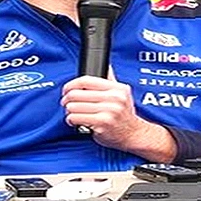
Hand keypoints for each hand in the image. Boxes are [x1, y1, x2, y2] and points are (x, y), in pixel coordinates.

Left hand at [61, 76, 177, 161]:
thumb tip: (106, 66)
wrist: (134, 134)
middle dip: (66, 99)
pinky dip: (71, 120)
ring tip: (72, 113)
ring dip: (68, 111)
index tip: (66, 90)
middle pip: (77, 93)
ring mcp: (108, 111)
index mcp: (117, 89)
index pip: (86, 80)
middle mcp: (113, 98)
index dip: (71, 84)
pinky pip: (76, 118)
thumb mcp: (123, 95)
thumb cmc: (125, 116)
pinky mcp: (101, 124)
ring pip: (74, 106)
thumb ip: (112, 80)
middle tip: (66, 103)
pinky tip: (75, 122)